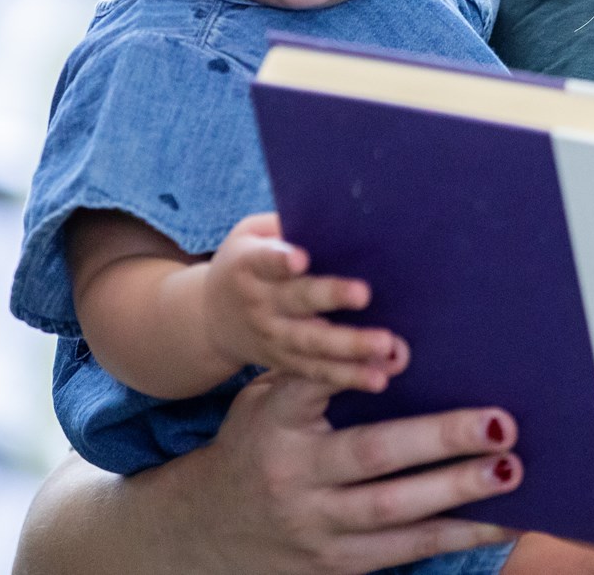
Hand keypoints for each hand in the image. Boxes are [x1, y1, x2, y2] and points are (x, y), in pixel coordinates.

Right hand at [164, 373, 523, 574]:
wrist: (205, 531)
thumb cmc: (256, 444)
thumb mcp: (265, 400)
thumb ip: (316, 374)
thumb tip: (396, 342)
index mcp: (275, 422)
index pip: (311, 387)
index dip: (354, 366)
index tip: (402, 349)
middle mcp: (294, 477)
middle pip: (371, 454)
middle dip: (439, 438)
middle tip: (499, 424)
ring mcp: (316, 527)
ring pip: (394, 512)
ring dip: (458, 493)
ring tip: (512, 472)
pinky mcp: (337, 565)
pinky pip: (406, 551)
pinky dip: (458, 535)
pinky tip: (505, 520)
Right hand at [204, 213, 402, 391]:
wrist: (210, 319)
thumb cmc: (244, 262)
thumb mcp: (248, 236)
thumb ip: (280, 226)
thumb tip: (325, 215)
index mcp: (248, 266)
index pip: (265, 262)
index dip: (281, 260)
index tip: (301, 258)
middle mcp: (260, 304)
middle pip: (296, 301)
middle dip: (330, 297)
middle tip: (364, 294)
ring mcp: (272, 337)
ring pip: (311, 344)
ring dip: (349, 346)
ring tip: (383, 344)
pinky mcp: (285, 362)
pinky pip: (317, 372)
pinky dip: (347, 377)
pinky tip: (378, 378)